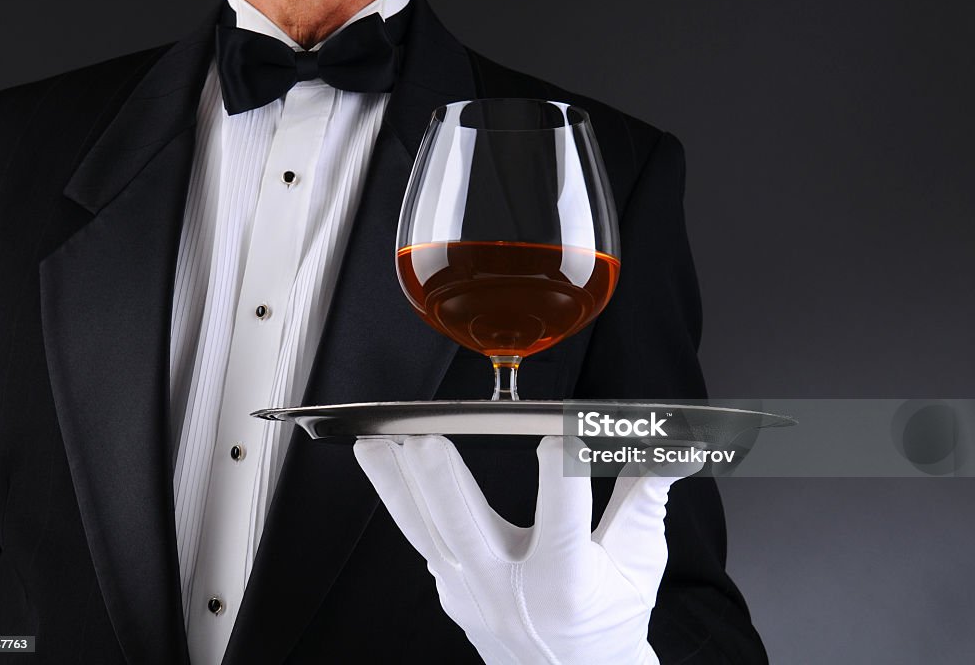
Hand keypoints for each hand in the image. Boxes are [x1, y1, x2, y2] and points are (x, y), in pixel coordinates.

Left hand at [354, 435, 697, 663]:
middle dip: (440, 477)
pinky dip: (398, 496)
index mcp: (565, 580)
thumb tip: (675, 444)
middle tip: (422, 436)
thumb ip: (646, 497)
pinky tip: (379, 461)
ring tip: (372, 438)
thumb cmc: (610, 618)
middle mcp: (508, 588)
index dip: (564, 460)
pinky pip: (417, 535)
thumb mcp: (638, 563)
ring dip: (395, 480)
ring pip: (422, 527)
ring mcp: (468, 591)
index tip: (560, 428)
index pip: (563, 506)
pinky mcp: (448, 588)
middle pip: (464, 523)